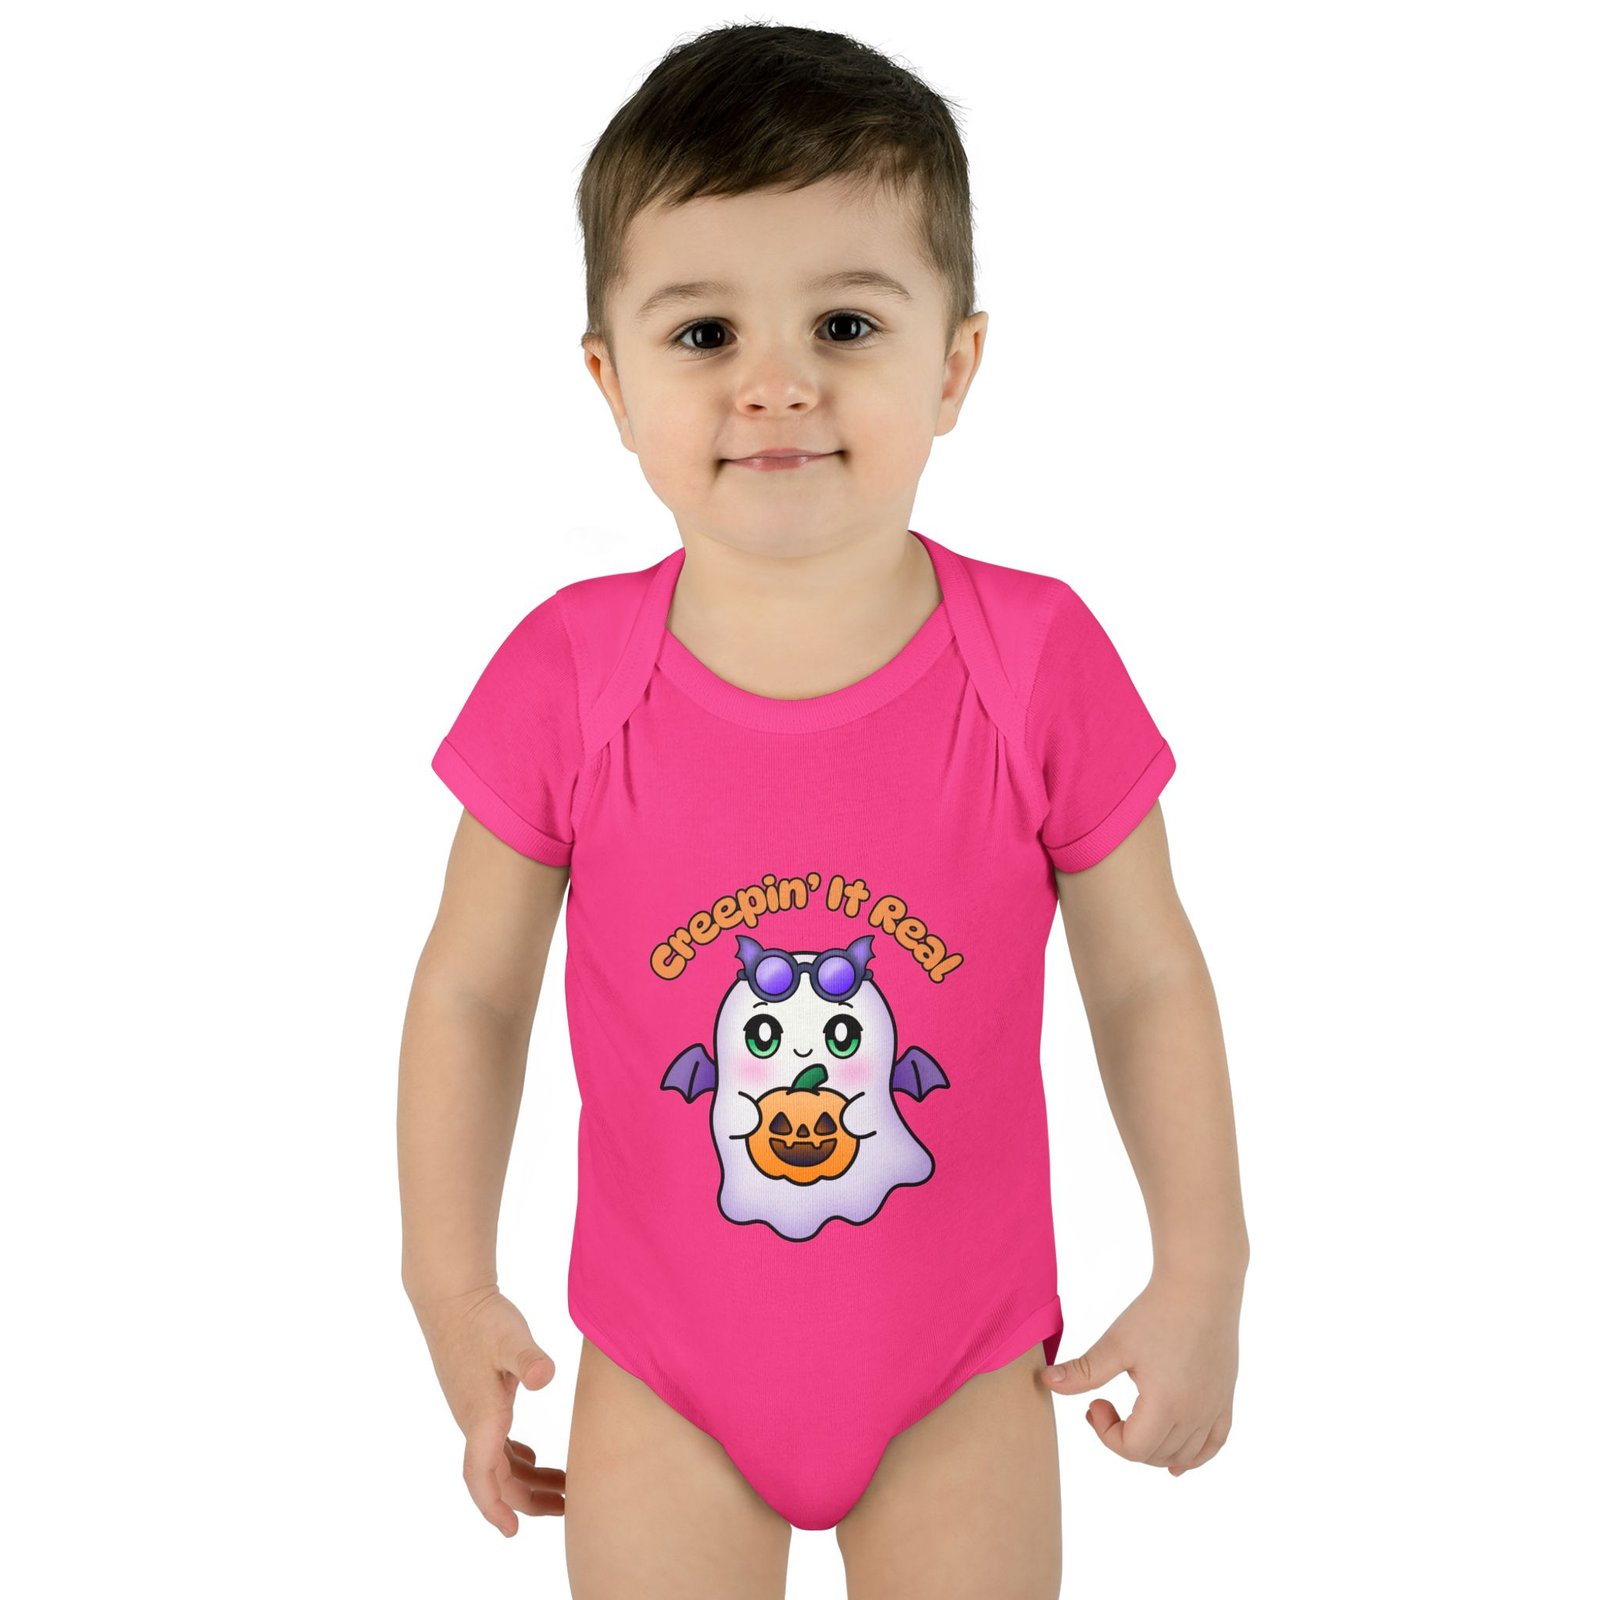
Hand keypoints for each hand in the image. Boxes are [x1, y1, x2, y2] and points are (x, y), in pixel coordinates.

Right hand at [409, 1283, 566, 1534]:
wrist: (454, 1297)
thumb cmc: (483, 1318)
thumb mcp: (511, 1337)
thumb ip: (529, 1359)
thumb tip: (545, 1376)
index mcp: (482, 1417)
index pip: (482, 1477)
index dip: (495, 1507)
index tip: (513, 1531)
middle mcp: (475, 1422)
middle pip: (498, 1478)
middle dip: (530, 1500)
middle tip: (569, 1508)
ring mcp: (475, 1412)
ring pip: (499, 1462)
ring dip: (528, 1479)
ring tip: (564, 1488)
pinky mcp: (480, 1399)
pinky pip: (496, 1443)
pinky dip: (517, 1457)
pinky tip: (534, 1455)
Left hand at [1039, 1269, 1242, 1475]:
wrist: (1200, 1285)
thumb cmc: (1157, 1312)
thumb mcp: (1115, 1343)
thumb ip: (1083, 1371)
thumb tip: (1046, 1383)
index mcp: (1166, 1405)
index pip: (1131, 1449)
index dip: (1105, 1433)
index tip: (1094, 1402)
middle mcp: (1194, 1415)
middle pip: (1154, 1455)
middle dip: (1123, 1438)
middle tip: (1103, 1405)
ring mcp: (1213, 1409)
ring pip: (1183, 1454)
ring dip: (1153, 1449)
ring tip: (1132, 1424)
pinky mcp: (1224, 1398)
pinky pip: (1214, 1444)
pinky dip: (1194, 1457)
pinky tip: (1178, 1463)